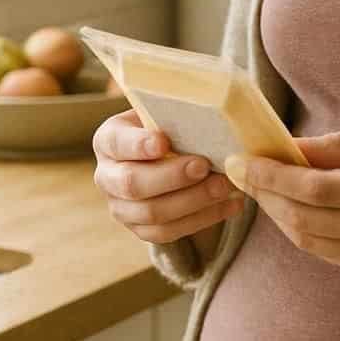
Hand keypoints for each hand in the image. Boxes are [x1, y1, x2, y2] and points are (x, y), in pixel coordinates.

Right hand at [92, 109, 245, 243]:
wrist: (167, 156)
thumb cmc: (170, 127)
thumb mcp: (165, 113)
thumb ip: (176, 113)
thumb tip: (210, 108)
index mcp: (108, 141)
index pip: (117, 143)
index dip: (139, 145)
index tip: (164, 142)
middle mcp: (107, 177)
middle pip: (132, 184)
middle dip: (171, 177)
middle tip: (204, 166)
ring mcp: (121, 208)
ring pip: (152, 214)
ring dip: (193, 201)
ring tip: (225, 186)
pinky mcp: (140, 230)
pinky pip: (169, 232)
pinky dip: (204, 219)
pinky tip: (231, 204)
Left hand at [227, 125, 339, 283]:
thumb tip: (291, 147)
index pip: (314, 189)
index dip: (272, 177)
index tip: (242, 160)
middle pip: (303, 218)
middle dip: (265, 194)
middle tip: (240, 172)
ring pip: (307, 239)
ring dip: (277, 213)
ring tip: (262, 186)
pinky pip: (324, 250)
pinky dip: (301, 227)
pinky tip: (293, 206)